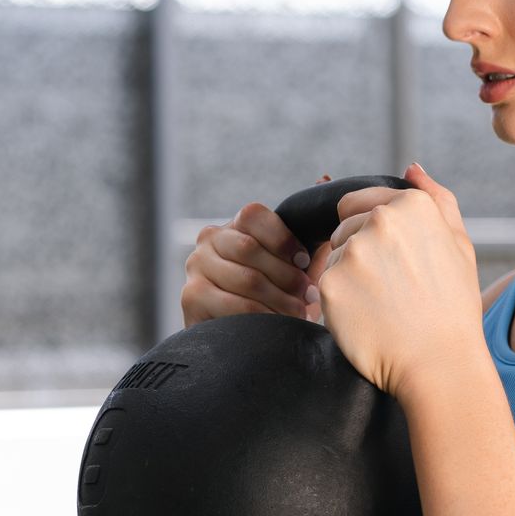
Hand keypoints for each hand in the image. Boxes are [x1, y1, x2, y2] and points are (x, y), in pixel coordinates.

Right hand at [180, 173, 334, 327]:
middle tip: (309, 296)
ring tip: (300, 315)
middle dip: (286, 276)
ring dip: (280, 301)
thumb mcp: (297, 262)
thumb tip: (323, 177)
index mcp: (236, 225)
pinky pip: (234, 305)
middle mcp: (210, 239)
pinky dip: (263, 317)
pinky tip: (277, 325)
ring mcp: (196, 267)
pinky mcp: (191, 297)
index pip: (253, 214)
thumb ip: (309, 227)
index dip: (282, 239)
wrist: (247, 338)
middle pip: (249, 248)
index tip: (305, 263)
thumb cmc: (279, 294)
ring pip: (246, 279)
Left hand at [317, 163, 483, 400]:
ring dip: (349, 279)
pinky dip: (340, 304)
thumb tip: (411, 168)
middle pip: (342, 230)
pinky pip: (325, 287)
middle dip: (359, 254)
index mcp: (412, 205)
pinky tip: (367, 319)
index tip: (392, 264)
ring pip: (334, 259)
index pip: (357, 203)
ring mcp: (354, 252)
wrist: (440, 364)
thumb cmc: (453, 308)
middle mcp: (380, 220)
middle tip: (392, 290)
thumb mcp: (459, 246)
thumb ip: (436, 199)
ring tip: (382, 306)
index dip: (370, 234)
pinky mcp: (331, 285)